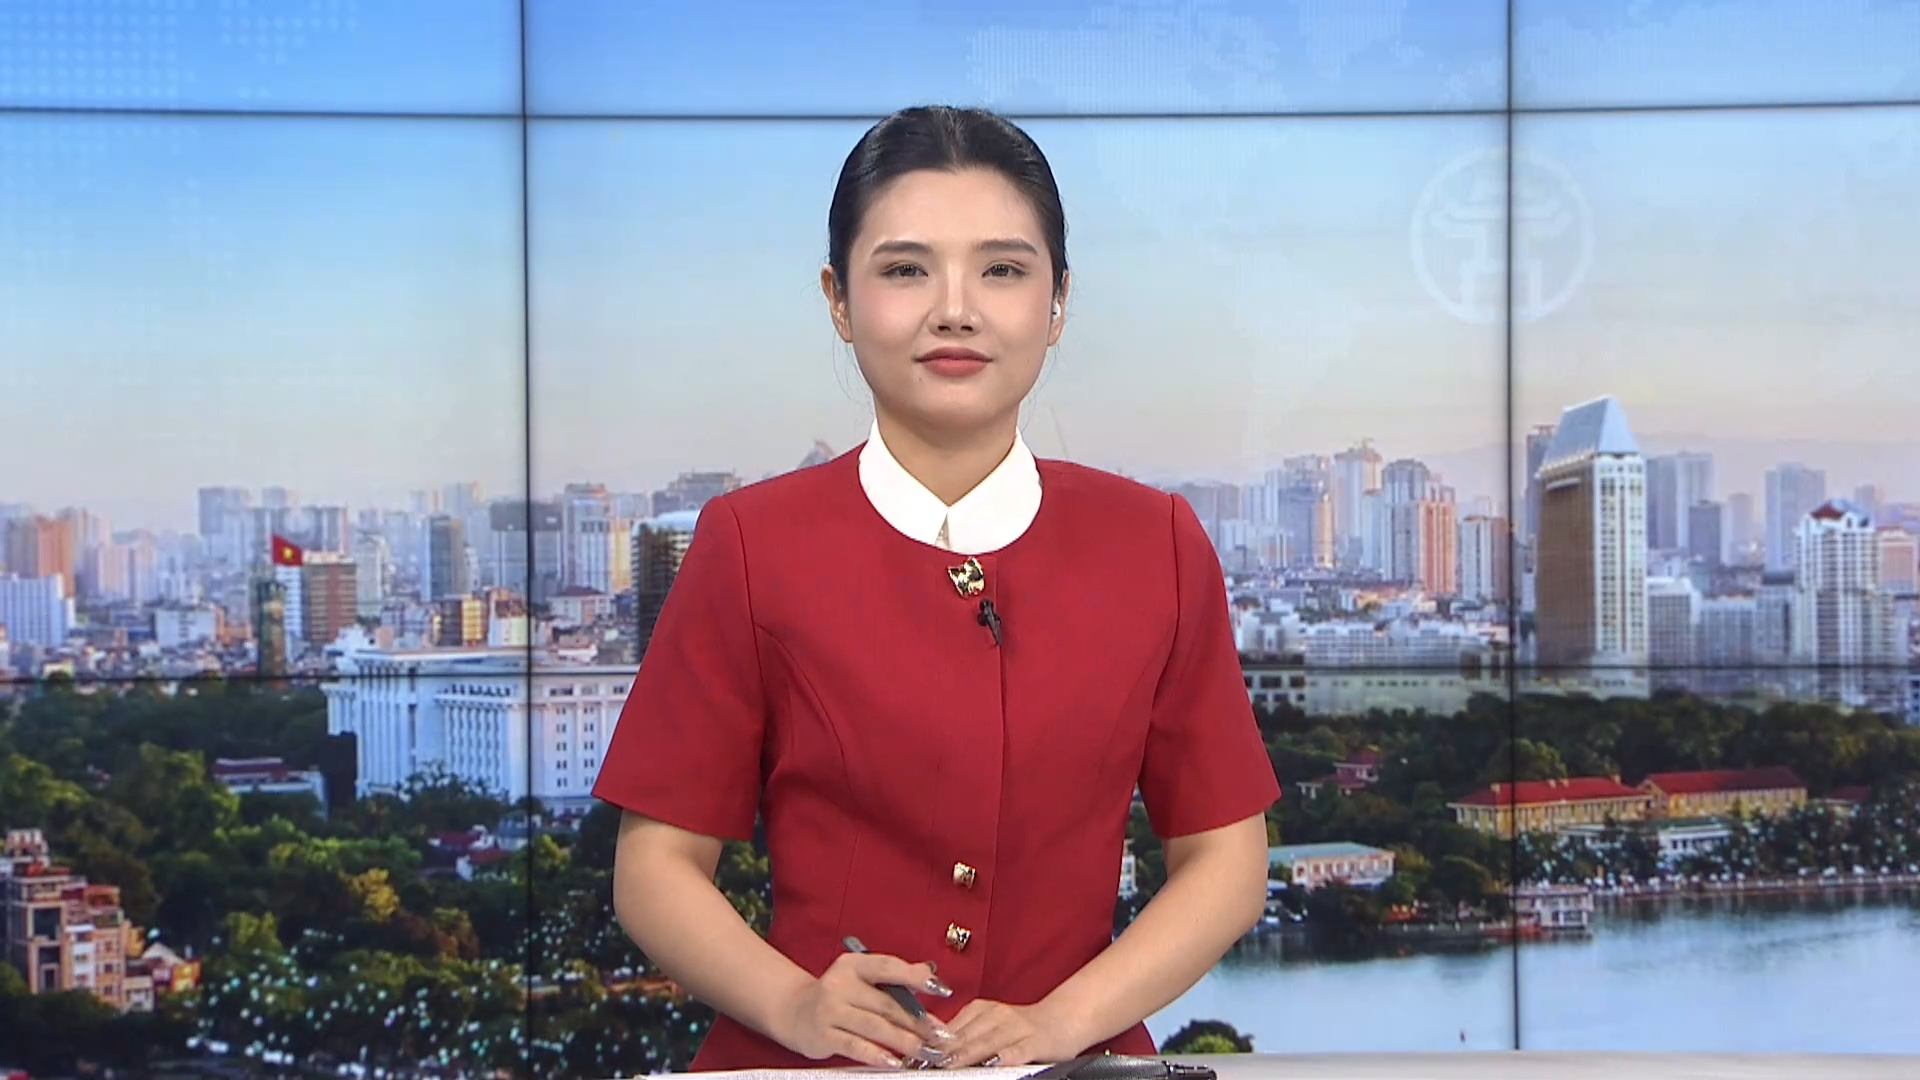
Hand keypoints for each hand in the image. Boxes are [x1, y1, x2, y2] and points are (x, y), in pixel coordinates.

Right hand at [767, 951, 954, 1067]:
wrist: (795, 1012)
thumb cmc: (839, 996)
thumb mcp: (862, 979)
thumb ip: (895, 977)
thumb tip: (929, 972)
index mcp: (853, 964)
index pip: (888, 967)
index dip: (916, 978)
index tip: (942, 990)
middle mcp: (840, 984)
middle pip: (886, 1003)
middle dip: (918, 1021)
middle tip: (940, 1034)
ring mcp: (830, 1009)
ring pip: (875, 1026)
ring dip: (904, 1040)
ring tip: (925, 1050)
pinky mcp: (824, 1034)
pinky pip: (856, 1046)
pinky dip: (877, 1055)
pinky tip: (895, 1061)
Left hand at [936, 998, 1081, 1068]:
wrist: (1064, 1020)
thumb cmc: (1022, 1029)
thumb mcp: (990, 1026)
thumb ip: (965, 1036)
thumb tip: (932, 1050)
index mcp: (982, 1010)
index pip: (951, 1028)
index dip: (932, 1043)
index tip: (914, 1057)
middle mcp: (997, 1015)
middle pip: (965, 1036)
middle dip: (944, 1051)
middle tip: (924, 1063)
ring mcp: (1016, 1027)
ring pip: (986, 1042)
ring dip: (966, 1054)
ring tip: (948, 1064)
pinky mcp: (1035, 1042)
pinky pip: (1018, 1050)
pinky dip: (1005, 1056)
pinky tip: (994, 1061)